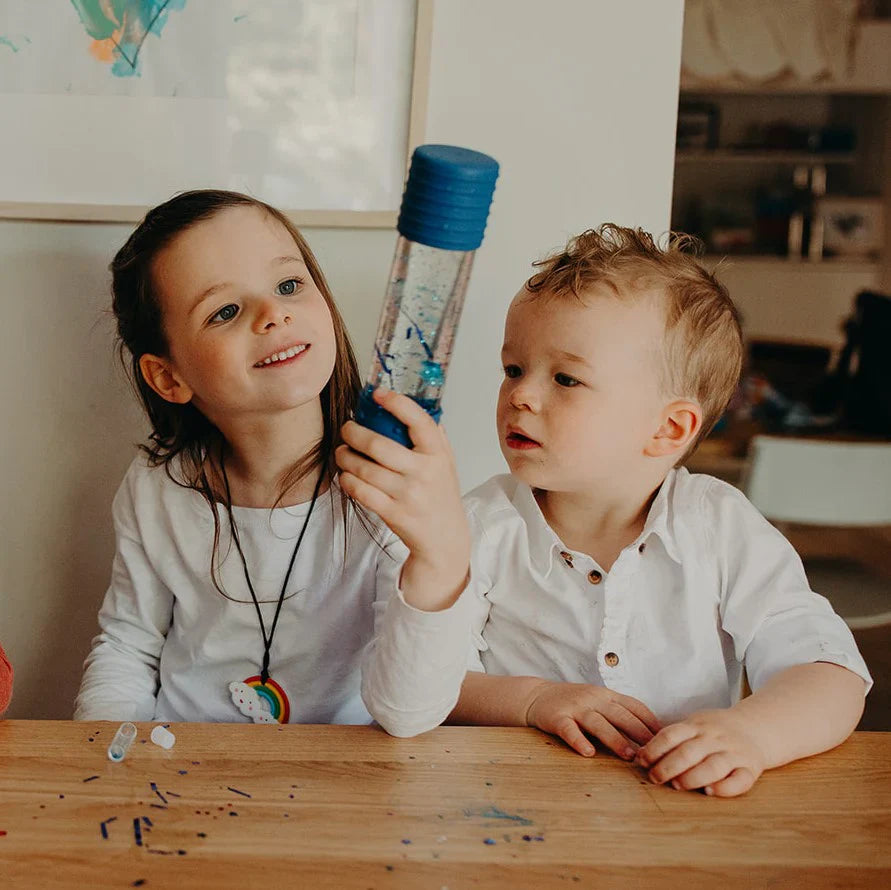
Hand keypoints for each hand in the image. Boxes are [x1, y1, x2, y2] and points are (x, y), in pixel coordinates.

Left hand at [336, 388, 469, 609]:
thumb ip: (434, 436)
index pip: (419, 421)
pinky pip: (361, 492)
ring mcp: (407, 494)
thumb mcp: (446, 463)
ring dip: (345, 457)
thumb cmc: (441, 495)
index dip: (397, 404)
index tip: (378, 394)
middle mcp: (424, 473)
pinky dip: (347, 481)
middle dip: (354, 433)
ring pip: (364, 469)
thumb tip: (413, 407)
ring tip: (341, 452)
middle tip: (347, 428)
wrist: (445, 539)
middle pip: (379, 446)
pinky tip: (345, 475)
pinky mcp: (393, 513)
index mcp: (438, 455)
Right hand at [525, 681, 661, 759]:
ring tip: (630, 756)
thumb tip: (651, 737)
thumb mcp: (598, 702)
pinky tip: (588, 752)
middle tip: (655, 751)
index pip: (634, 706)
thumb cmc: (574, 704)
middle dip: (639, 733)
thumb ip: (619, 715)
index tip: (667, 739)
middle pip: (620, 715)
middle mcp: (593, 698)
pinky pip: (569, 730)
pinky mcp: (557, 717)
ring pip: (598, 723)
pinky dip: (579, 740)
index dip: (651, 722)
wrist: (536, 696)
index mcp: (606, 695)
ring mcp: (575, 707)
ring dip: (616, 739)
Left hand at [634, 708, 766, 796]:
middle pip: (689, 752)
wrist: (755, 727)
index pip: (671, 735)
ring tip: (677, 785)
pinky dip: (725, 787)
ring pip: (713, 766)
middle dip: (668, 767)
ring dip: (692, 777)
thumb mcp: (693, 725)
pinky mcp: (751, 769)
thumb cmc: (714, 731)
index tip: (642, 761)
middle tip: (655, 777)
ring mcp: (734, 753)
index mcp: (698, 725)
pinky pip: (740, 780)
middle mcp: (715, 738)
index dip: (654, 749)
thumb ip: (672, 739)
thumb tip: (641, 756)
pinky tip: (710, 792)